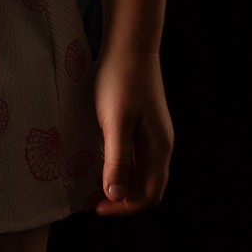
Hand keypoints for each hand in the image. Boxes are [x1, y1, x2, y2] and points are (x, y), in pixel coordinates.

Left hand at [91, 45, 173, 216]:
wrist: (129, 44)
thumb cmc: (121, 80)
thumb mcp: (116, 122)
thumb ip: (117, 159)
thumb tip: (116, 196)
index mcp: (159, 148)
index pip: (150, 195)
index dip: (125, 207)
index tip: (97, 207)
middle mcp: (159, 145)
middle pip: (146, 187)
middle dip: (121, 199)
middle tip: (92, 200)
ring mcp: (151, 135)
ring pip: (139, 172)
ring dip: (119, 183)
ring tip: (91, 185)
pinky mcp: (141, 124)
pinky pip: (132, 156)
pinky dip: (118, 166)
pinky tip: (97, 163)